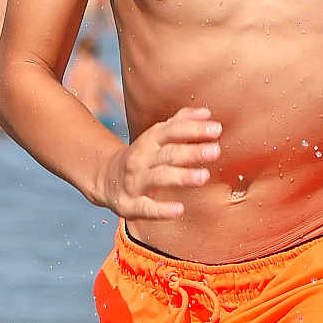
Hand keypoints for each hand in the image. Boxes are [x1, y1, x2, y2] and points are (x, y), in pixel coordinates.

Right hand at [98, 106, 221, 217]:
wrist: (105, 179)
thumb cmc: (142, 157)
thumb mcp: (156, 136)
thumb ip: (181, 123)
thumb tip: (207, 113)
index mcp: (150, 140)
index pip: (172, 131)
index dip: (194, 129)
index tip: (216, 129)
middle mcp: (141, 159)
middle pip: (168, 154)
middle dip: (192, 152)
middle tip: (215, 151)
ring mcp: (134, 181)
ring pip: (159, 177)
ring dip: (182, 176)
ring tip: (204, 176)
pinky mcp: (129, 204)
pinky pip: (146, 208)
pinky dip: (162, 210)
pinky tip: (180, 210)